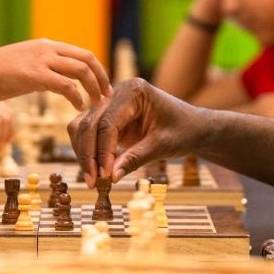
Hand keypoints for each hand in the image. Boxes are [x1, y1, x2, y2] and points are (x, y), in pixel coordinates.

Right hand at [0, 39, 110, 112]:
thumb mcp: (24, 64)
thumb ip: (42, 68)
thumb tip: (55, 81)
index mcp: (46, 45)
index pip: (81, 53)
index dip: (97, 69)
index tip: (103, 84)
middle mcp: (47, 49)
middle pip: (87, 59)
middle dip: (101, 77)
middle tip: (107, 95)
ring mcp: (42, 60)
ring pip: (81, 70)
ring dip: (94, 88)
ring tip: (96, 104)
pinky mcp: (35, 75)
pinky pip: (66, 86)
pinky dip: (77, 97)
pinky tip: (78, 107)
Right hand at [69, 78, 205, 187]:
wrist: (191, 126)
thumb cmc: (182, 131)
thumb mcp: (162, 146)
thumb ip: (135, 159)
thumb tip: (110, 177)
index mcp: (134, 91)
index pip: (108, 123)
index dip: (103, 152)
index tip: (104, 176)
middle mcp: (117, 91)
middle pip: (90, 123)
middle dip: (89, 155)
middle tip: (93, 182)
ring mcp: (109, 101)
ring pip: (82, 126)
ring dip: (84, 153)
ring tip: (93, 179)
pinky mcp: (106, 115)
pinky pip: (87, 131)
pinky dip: (87, 150)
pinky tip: (94, 170)